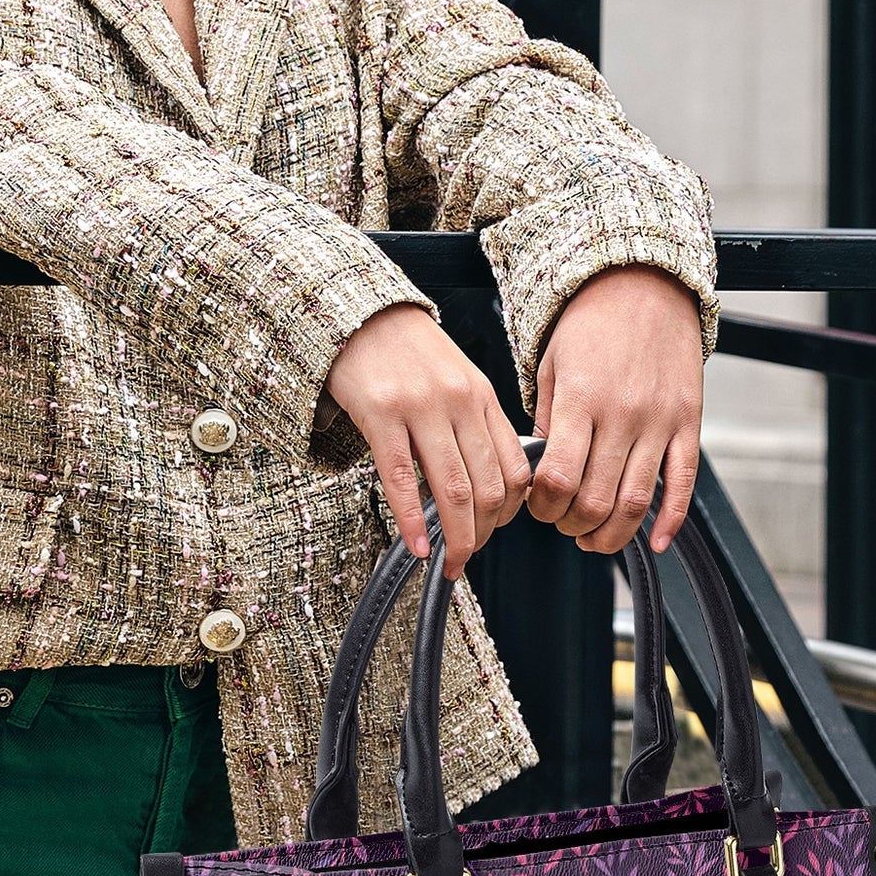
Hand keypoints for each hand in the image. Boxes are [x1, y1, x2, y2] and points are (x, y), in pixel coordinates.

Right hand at [326, 304, 530, 578]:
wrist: (359, 313)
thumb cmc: (406, 353)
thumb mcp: (456, 381)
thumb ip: (475, 425)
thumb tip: (491, 483)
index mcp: (482, 397)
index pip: (515, 469)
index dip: (510, 513)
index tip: (492, 532)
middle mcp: (458, 402)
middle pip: (488, 487)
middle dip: (482, 535)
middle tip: (466, 558)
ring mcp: (420, 408)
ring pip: (453, 490)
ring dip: (456, 537)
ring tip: (448, 562)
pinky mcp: (381, 414)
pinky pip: (403, 479)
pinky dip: (412, 521)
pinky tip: (417, 546)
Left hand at [527, 265, 704, 553]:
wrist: (644, 282)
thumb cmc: (590, 324)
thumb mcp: (552, 367)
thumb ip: (549, 423)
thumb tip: (544, 477)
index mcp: (581, 400)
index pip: (556, 478)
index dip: (542, 507)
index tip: (537, 507)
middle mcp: (622, 414)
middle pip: (595, 500)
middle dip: (571, 525)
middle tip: (563, 522)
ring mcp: (660, 421)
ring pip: (636, 502)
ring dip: (611, 534)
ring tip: (594, 538)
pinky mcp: (688, 423)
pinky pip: (683, 483)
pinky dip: (670, 521)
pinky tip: (657, 543)